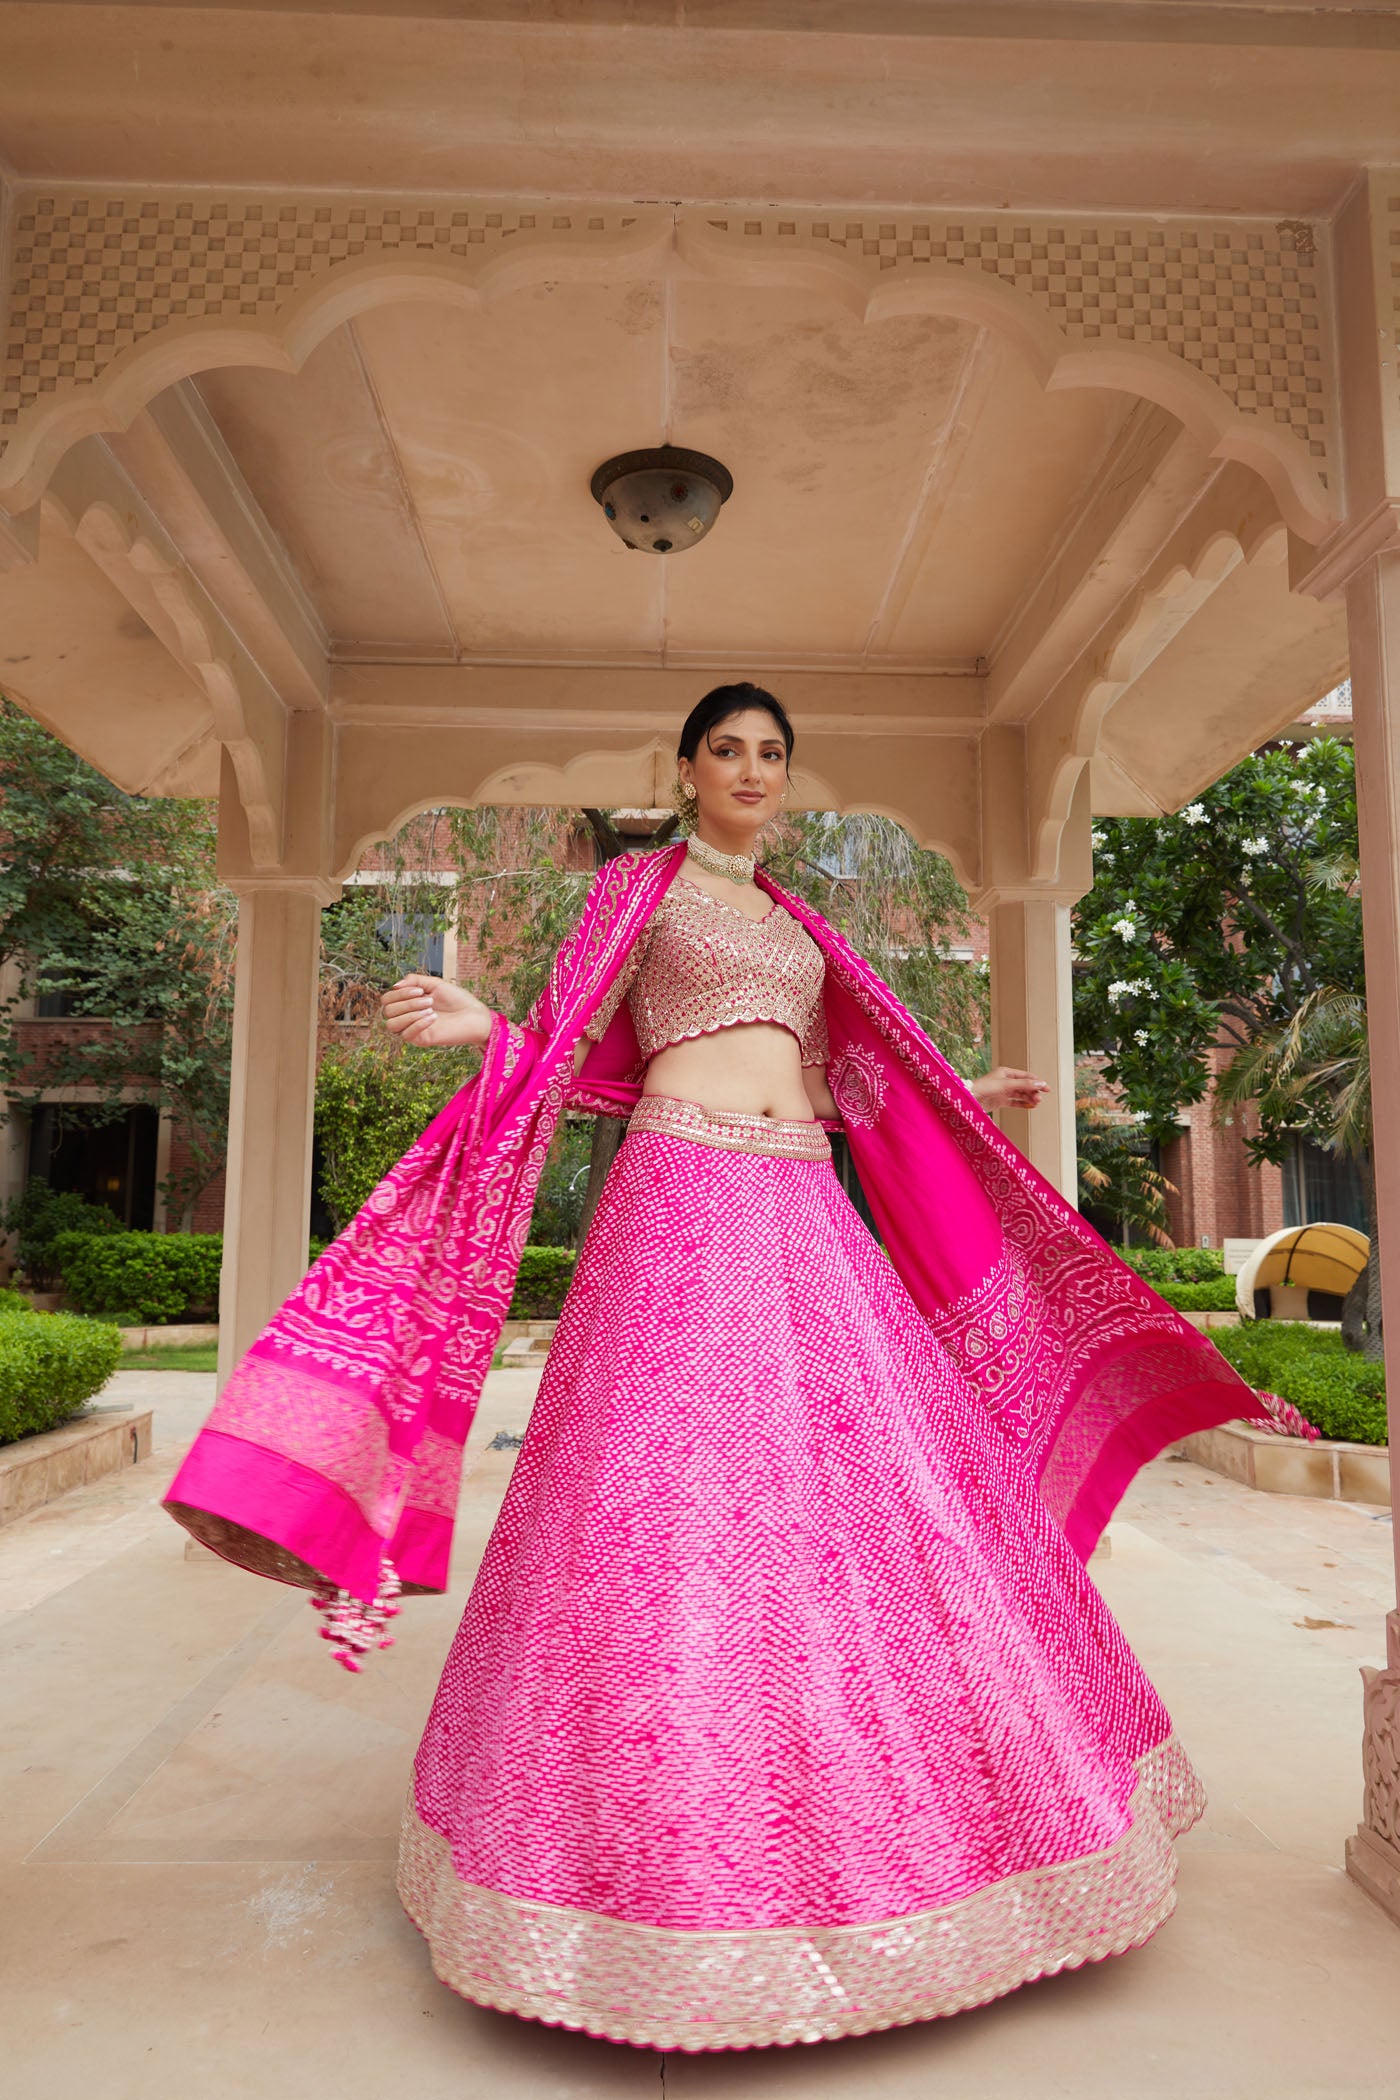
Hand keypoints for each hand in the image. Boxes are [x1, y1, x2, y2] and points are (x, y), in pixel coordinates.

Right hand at [380, 973, 494, 1048]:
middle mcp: (407, 1016)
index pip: (386, 999)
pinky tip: (434, 1017)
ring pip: (391, 1025)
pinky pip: (406, 1035)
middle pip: (387, 1011)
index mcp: (408, 1002)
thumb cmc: (457, 999)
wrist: (475, 1015)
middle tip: (429, 999)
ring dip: (409, 1013)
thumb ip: (414, 980)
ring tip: (430, 1008)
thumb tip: (394, 985)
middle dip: (406, 1002)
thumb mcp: (435, 984)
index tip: (421, 990)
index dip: (399, 993)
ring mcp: (413, 1029)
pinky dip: (418, 1023)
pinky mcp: (421, 1040)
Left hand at [973, 1065, 1048, 1111]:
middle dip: (1033, 1091)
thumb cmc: (985, 1087)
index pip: (1026, 1076)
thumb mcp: (1007, 1085)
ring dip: (1029, 1098)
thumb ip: (1024, 1085)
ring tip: (1036, 1102)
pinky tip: (1030, 1106)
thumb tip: (1040, 1084)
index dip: (1037, 1082)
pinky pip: (1014, 1102)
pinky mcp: (1000, 1101)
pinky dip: (1022, 1104)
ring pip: (1020, 1094)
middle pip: (1024, 1085)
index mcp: (1006, 1072)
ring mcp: (1003, 1091)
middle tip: (1039, 1098)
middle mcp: (1005, 1081)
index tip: (1046, 1088)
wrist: (970, 1098)